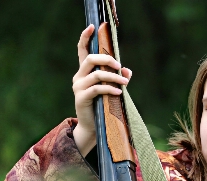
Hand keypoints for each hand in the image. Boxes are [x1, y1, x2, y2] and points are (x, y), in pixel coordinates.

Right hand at [72, 24, 131, 155]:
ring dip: (113, 77)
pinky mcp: (81, 98)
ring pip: (96, 74)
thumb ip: (118, 79)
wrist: (94, 127)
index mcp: (84, 72)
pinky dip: (110, 89)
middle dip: (106, 59)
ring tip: (124, 83)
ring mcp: (78, 87)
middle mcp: (79, 77)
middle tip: (119, 66)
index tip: (92, 27)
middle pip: (90, 59)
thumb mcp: (112, 90)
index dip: (85, 37)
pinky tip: (119, 93)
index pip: (82, 50)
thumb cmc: (104, 106)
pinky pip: (97, 89)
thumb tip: (128, 71)